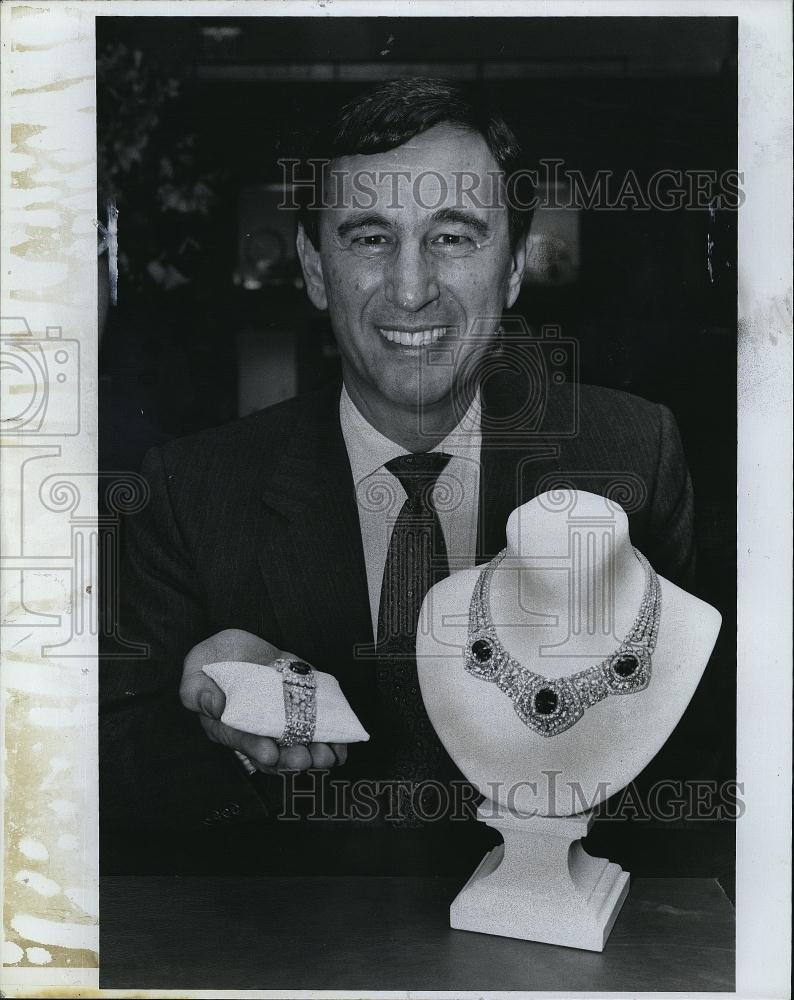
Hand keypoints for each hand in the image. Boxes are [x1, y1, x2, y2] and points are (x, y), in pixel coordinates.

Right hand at [179, 628, 347, 773]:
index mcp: (228, 726)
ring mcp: (281, 721)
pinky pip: (318, 729)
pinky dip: (332, 739)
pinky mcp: (301, 708)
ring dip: (315, 755)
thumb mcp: (194, 672)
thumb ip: (197, 692)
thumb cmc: (210, 662)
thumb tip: (215, 706)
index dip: (255, 749)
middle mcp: (257, 730)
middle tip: (303, 759)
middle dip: (291, 760)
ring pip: (299, 746)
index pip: (242, 741)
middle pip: (274, 754)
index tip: (269, 753)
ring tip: (326, 756)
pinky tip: (341, 745)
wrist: (237, 647)